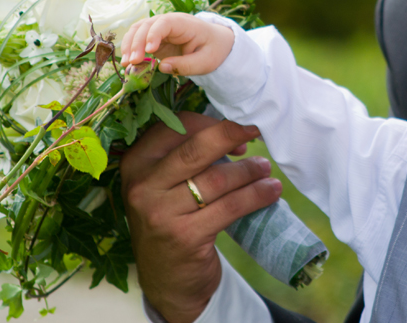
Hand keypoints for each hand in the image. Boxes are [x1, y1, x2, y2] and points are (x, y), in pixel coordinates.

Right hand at [120, 13, 233, 75]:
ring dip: (129, 45)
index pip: (165, 23)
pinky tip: (128, 62)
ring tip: (126, 64)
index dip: (154, 34)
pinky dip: (130, 48)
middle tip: (132, 62)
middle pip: (147, 25)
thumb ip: (186, 65)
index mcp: (184, 23)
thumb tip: (162, 67)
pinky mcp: (154, 37)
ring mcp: (160, 28)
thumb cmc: (212, 50)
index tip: (150, 51)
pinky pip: (138, 38)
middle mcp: (169, 22)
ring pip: (138, 30)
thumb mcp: (205, 62)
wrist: (215, 44)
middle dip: (137, 43)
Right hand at [121, 112, 282, 322]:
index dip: (211, 124)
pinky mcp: (185, 236)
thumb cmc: (171, 222)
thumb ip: (187, 158)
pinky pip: (230, 207)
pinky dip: (256, 195)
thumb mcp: (164, 186)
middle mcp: (142, 186)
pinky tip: (271, 192)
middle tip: (256, 134)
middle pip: (196, 148)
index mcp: (136, 163)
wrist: (166, 282)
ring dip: (249, 171)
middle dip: (230, 136)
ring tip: (265, 170)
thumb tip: (235, 135)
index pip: (176, 128)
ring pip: (217, 179)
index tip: (236, 134)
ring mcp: (161, 213)